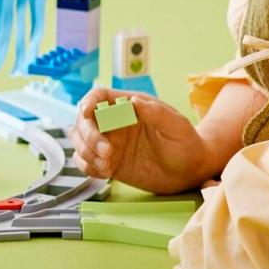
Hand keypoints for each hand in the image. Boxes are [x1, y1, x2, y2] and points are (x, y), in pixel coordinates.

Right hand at [71, 87, 209, 194]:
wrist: (190, 172)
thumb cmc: (187, 145)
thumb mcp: (177, 127)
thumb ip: (157, 113)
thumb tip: (133, 101)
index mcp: (128, 107)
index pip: (98, 96)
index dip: (88, 102)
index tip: (86, 113)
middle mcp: (113, 123)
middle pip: (84, 121)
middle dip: (89, 136)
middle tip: (106, 152)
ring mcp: (108, 143)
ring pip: (79, 141)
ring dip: (86, 152)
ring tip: (107, 165)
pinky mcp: (107, 163)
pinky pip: (85, 162)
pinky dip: (88, 167)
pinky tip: (106, 172)